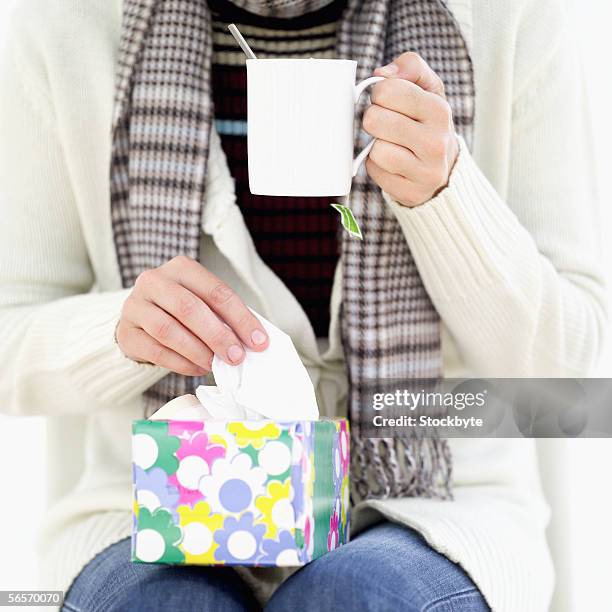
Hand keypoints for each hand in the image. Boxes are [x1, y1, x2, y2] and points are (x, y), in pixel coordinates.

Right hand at [116, 256, 268, 375]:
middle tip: (236, 357)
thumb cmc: (182, 311)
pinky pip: (156, 351)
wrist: (141, 321)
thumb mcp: (204, 303)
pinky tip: (197, 368)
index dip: (241, 318)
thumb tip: (254, 341)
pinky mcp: (126, 333)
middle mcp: (154, 281)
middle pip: (189, 308)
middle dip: (218, 336)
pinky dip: (181, 363)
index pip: (216, 291)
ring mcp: (135, 306)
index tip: (259, 341)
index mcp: (181, 268)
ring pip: (168, 330)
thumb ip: (225, 317)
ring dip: (198, 351)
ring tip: (215, 364)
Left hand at [363, 52, 458, 206]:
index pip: (386, 90)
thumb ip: (410, 67)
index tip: (389, 102)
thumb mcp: (428, 88)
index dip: (380, 94)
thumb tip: (381, 74)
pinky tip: (393, 163)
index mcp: (439, 110)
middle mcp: (436, 142)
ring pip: (375, 149)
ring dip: (376, 145)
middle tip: (387, 124)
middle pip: (374, 120)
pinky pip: (374, 171)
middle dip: (374, 119)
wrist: (444, 169)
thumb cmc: (428, 122)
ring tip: (393, 144)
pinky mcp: (410, 192)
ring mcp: (424, 171)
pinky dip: (377, 166)